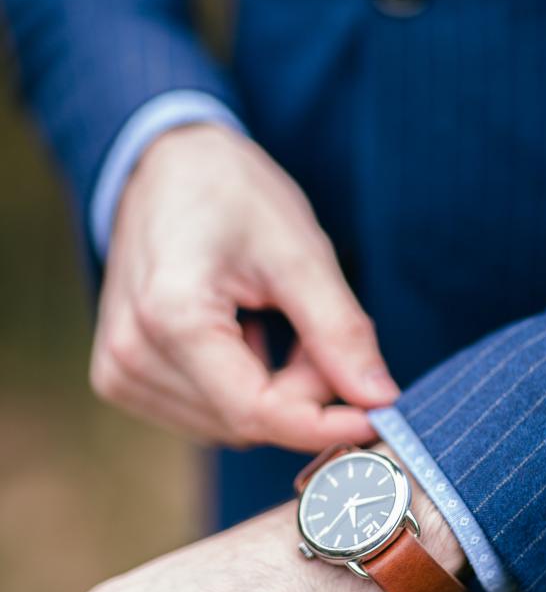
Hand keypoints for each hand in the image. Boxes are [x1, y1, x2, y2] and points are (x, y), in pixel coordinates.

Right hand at [90, 123, 398, 451]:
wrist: (166, 166)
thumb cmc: (229, 193)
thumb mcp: (299, 251)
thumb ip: (339, 331)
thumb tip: (378, 400)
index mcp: (170, 315)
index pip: (257, 412)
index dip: (324, 424)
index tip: (378, 417)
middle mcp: (131, 355)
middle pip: (248, 420)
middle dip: (302, 391)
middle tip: (322, 333)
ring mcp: (120, 371)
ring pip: (231, 425)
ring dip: (275, 391)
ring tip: (276, 321)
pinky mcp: (122, 378)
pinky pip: (208, 415)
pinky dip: (244, 389)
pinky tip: (245, 336)